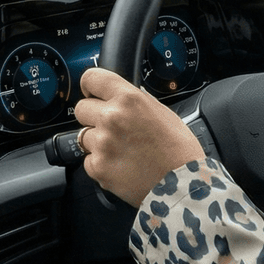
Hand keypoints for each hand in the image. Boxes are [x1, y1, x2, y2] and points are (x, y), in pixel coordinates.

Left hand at [73, 66, 206, 207]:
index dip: (89, 86)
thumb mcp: (161, 112)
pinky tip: (120, 165)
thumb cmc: (178, 150)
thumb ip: (135, 101)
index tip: (92, 93)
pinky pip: (88, 160)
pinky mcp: (98, 167)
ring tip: (122, 151)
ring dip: (97, 142)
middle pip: (81, 108)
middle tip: (113, 129)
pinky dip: (100, 163)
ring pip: (84, 136)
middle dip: (93, 117)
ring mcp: (102, 143)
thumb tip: (119, 97)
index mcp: (128, 99)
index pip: (91, 78)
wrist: (182, 184)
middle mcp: (111, 117)